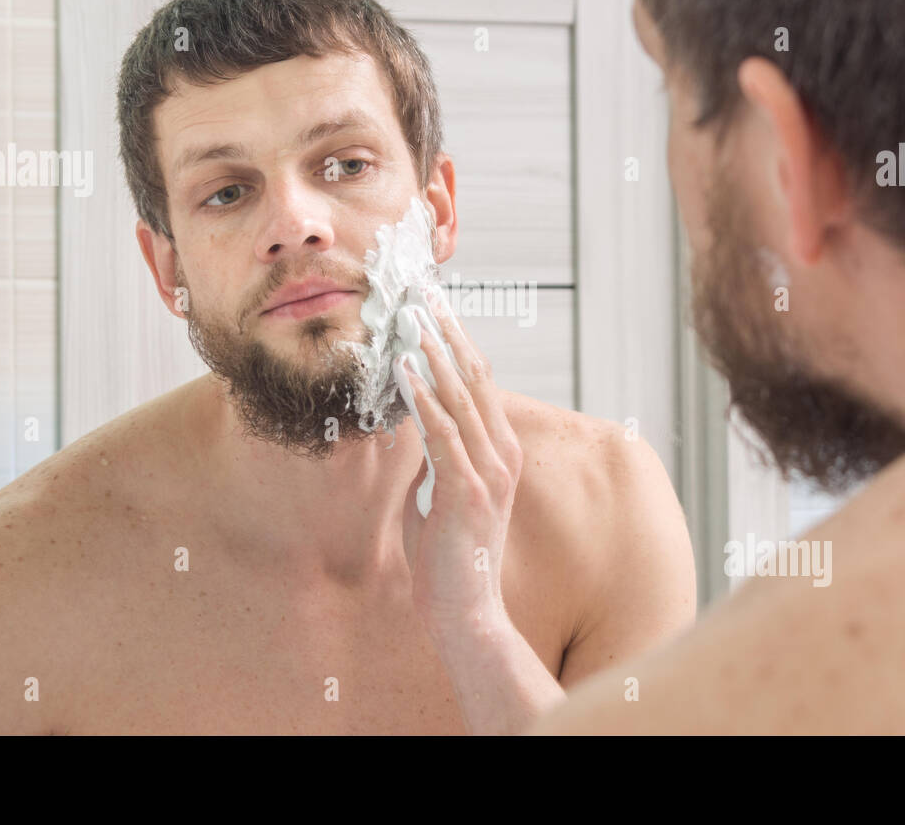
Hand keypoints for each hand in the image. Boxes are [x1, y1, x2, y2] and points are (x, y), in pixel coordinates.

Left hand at [396, 291, 523, 640]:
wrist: (466, 611)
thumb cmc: (448, 556)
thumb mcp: (440, 491)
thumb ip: (433, 455)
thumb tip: (411, 420)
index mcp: (499, 451)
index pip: (480, 382)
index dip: (458, 340)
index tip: (435, 307)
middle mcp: (501, 453)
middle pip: (475, 376)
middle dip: (447, 331)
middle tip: (423, 292)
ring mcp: (488, 471)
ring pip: (461, 395)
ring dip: (433, 351)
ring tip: (411, 316)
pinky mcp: (467, 490)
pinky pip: (442, 432)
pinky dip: (422, 396)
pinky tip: (403, 368)